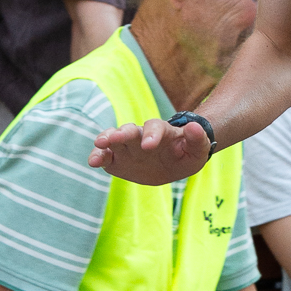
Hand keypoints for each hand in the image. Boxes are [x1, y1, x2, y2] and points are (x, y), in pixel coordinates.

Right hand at [89, 117, 209, 184]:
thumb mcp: (197, 151)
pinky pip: (106, 157)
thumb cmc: (186, 154)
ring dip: (106, 140)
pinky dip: (98, 157)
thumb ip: (197, 140)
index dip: (151, 135)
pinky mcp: (117, 160)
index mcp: (161, 131)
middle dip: (122, 133)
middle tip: (114, 138)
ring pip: (114, 140)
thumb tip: (195, 127)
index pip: (155, 127)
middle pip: (129, 130)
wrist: (173, 163)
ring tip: (99, 145)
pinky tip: (93, 162)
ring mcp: (127, 147)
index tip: (149, 146)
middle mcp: (141, 135)